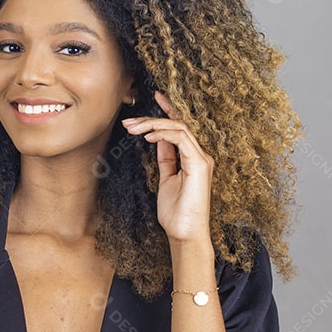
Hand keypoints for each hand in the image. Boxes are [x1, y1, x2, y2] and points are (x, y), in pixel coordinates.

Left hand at [120, 91, 214, 244]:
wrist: (185, 234)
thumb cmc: (176, 213)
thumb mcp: (166, 180)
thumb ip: (166, 159)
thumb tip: (157, 139)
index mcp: (193, 158)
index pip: (181, 127)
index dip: (168, 110)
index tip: (154, 97)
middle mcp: (200, 155)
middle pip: (178, 124)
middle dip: (153, 117)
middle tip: (129, 120)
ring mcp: (202, 159)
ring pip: (179, 127)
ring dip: (152, 124)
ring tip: (132, 127)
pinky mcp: (200, 165)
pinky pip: (181, 139)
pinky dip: (163, 134)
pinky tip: (147, 135)